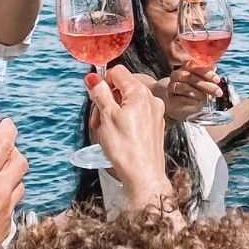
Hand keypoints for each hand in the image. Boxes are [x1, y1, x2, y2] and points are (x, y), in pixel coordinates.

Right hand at [0, 119, 27, 248]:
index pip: (4, 144)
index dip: (7, 129)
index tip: (5, 124)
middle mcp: (1, 191)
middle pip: (21, 161)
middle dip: (13, 152)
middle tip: (0, 152)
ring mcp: (7, 209)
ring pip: (20, 184)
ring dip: (12, 176)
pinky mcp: (7, 225)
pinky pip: (13, 205)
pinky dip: (6, 198)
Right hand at [87, 66, 171, 207]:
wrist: (143, 176)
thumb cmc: (126, 148)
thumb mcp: (107, 117)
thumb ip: (100, 94)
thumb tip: (93, 78)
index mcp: (140, 93)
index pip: (118, 72)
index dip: (103, 81)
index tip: (93, 94)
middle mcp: (151, 99)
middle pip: (123, 87)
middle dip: (107, 99)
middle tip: (96, 118)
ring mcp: (155, 113)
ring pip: (129, 102)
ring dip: (113, 111)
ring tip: (104, 130)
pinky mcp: (155, 126)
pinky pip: (137, 114)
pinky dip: (124, 119)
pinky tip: (117, 135)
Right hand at [164, 66, 222, 120]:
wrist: (181, 102)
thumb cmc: (194, 88)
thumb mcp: (203, 80)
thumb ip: (208, 74)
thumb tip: (214, 68)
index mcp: (185, 67)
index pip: (194, 66)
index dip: (206, 72)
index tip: (217, 80)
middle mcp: (176, 75)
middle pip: (189, 77)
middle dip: (206, 85)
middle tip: (217, 92)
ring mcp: (172, 86)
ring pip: (184, 88)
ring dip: (199, 93)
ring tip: (208, 98)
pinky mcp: (171, 98)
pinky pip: (181, 99)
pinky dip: (192, 101)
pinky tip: (199, 102)